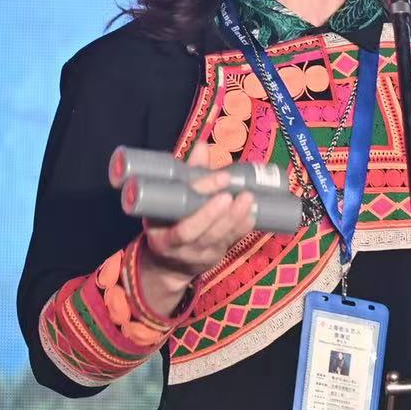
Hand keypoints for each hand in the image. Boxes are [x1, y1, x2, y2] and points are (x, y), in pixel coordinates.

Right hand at [135, 144, 260, 310]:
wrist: (166, 262)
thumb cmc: (167, 220)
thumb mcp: (167, 199)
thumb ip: (185, 174)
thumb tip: (202, 147)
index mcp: (158, 230)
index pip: (179, 217)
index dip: (202, 198)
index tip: (223, 178)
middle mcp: (175, 246)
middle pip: (197, 231)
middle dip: (219, 212)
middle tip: (238, 193)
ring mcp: (195, 255)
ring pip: (215, 238)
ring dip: (235, 218)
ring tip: (248, 199)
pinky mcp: (212, 257)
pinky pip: (228, 243)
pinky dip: (241, 229)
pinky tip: (252, 215)